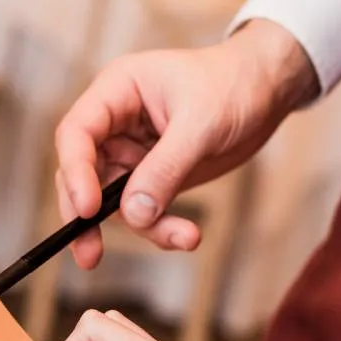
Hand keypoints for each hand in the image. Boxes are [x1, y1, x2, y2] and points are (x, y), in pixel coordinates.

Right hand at [56, 19, 317, 268]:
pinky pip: (145, 209)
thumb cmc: (233, 86)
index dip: (74, 172)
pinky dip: (161, 227)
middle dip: (85, 215)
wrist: (266, 91)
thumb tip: (133, 215)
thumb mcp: (201, 124)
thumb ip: (165, 168)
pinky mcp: (155, 176)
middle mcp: (117, 123)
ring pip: (115, 200)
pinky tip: (188, 236)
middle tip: (89, 255)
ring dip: (143, 227)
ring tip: (184, 239)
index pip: (77, 133)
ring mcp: (134, 152)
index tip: (86, 209)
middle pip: (83, 173)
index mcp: (117, 91)